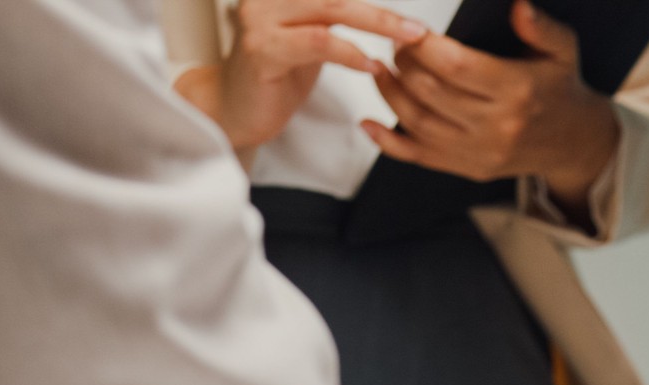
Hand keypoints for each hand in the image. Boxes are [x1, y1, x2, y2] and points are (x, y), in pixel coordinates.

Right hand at [174, 0, 427, 151]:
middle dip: (382, 13)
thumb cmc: (273, 77)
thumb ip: (333, 18)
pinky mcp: (263, 50)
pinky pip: (317, 43)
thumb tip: (375, 13)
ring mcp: (261, 20)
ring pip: (331, 11)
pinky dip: (349, 52)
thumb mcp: (309, 38)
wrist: (231, 111)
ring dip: (376, 26)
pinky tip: (371, 65)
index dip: (370, 1)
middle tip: (417, 28)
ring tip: (407, 42)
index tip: (406, 16)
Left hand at [364, 1, 618, 216]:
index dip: (423, 46)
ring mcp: (482, 151)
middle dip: (403, 64)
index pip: (455, 66)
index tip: (410, 30)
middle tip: (395, 45)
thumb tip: (519, 6)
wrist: (574, 142)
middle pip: (430, 92)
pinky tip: (370, 123)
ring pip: (418, 122)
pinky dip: (388, 142)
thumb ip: (540, 27)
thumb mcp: (563, 50)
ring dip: (390, 94)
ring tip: (380, 69)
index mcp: (517, 90)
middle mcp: (497, 126)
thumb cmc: (560, 88)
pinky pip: (420, 157)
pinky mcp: (470, 168)